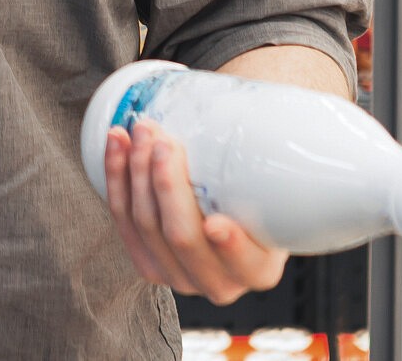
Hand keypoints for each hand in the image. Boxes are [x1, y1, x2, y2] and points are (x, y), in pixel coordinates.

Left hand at [102, 121, 285, 304]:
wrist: (235, 199)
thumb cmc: (260, 181)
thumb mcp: (278, 178)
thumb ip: (280, 159)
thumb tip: (285, 117)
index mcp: (260, 270)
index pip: (242, 263)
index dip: (229, 246)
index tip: (216, 222)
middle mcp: (219, 283)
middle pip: (181, 237)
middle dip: (167, 183)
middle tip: (164, 138)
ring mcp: (177, 276)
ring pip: (145, 225)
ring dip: (137, 171)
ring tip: (142, 129)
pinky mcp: (146, 261)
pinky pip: (122, 220)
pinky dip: (116, 176)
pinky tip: (117, 142)